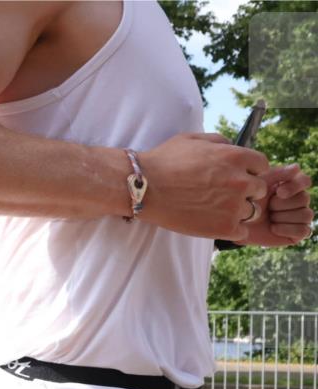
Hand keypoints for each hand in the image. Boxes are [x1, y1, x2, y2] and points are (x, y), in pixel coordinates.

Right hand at [138, 133, 269, 240]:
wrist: (143, 188)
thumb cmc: (163, 161)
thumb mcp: (192, 139)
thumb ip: (219, 141)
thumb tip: (232, 147)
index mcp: (236, 157)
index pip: (262, 166)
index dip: (249, 172)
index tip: (235, 178)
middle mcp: (241, 180)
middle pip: (259, 190)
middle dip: (244, 192)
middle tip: (222, 196)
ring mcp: (234, 206)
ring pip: (252, 212)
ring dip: (238, 211)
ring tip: (215, 211)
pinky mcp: (224, 227)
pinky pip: (241, 231)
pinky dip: (230, 229)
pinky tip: (213, 224)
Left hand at [237, 164, 312, 246]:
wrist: (238, 225)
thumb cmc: (247, 202)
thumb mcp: (258, 185)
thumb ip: (276, 175)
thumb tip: (297, 167)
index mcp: (290, 185)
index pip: (305, 181)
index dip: (295, 186)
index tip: (279, 192)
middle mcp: (298, 200)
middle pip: (304, 198)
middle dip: (281, 205)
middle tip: (267, 207)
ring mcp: (300, 216)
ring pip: (306, 214)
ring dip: (283, 217)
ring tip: (269, 218)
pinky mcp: (297, 232)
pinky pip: (304, 230)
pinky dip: (287, 229)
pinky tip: (273, 228)